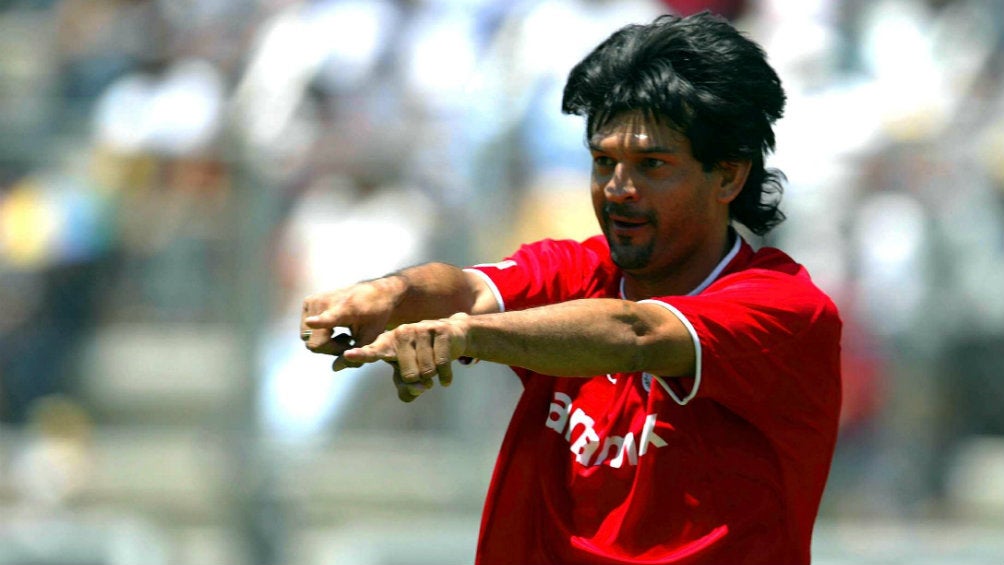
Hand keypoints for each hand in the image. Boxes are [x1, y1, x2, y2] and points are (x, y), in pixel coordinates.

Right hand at [300, 277, 403, 356]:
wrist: (374, 293)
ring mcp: (314, 301)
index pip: (329, 317)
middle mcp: (326, 302)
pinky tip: (335, 329)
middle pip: (315, 343)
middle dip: (330, 349)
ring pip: (309, 338)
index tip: (311, 322)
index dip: (319, 322)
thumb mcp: (371, 337)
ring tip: (344, 336)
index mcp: (346, 309)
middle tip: (348, 343)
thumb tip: (334, 368)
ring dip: (324, 343)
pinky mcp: (308, 302)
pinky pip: (306, 330)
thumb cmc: (375, 316)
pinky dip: (319, 334)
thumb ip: (356, 354)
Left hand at [340, 313, 470, 401]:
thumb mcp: (409, 375)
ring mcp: (420, 329)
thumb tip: (419, 388)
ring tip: (432, 368)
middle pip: (408, 375)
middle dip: (419, 381)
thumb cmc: (421, 357)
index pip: (372, 352)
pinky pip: (441, 364)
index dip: (360, 355)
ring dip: (433, 377)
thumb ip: (406, 388)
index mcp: (387, 343)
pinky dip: (445, 376)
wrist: (451, 335)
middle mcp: (401, 333)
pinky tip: (445, 377)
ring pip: (426, 370)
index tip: (348, 356)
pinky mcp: (439, 330)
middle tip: (421, 373)